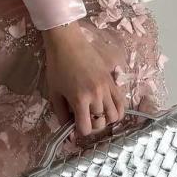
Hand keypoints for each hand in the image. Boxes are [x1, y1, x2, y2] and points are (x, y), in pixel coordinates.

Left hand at [42, 22, 127, 137]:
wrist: (68, 43)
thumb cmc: (57, 67)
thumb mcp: (54, 93)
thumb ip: (62, 115)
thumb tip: (69, 133)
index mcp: (79, 99)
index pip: (86, 128)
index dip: (79, 131)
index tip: (74, 126)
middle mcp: (96, 96)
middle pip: (100, 124)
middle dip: (91, 126)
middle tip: (83, 119)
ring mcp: (106, 88)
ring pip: (114, 116)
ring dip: (105, 120)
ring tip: (96, 114)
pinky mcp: (112, 81)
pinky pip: (122, 103)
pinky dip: (117, 111)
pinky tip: (108, 110)